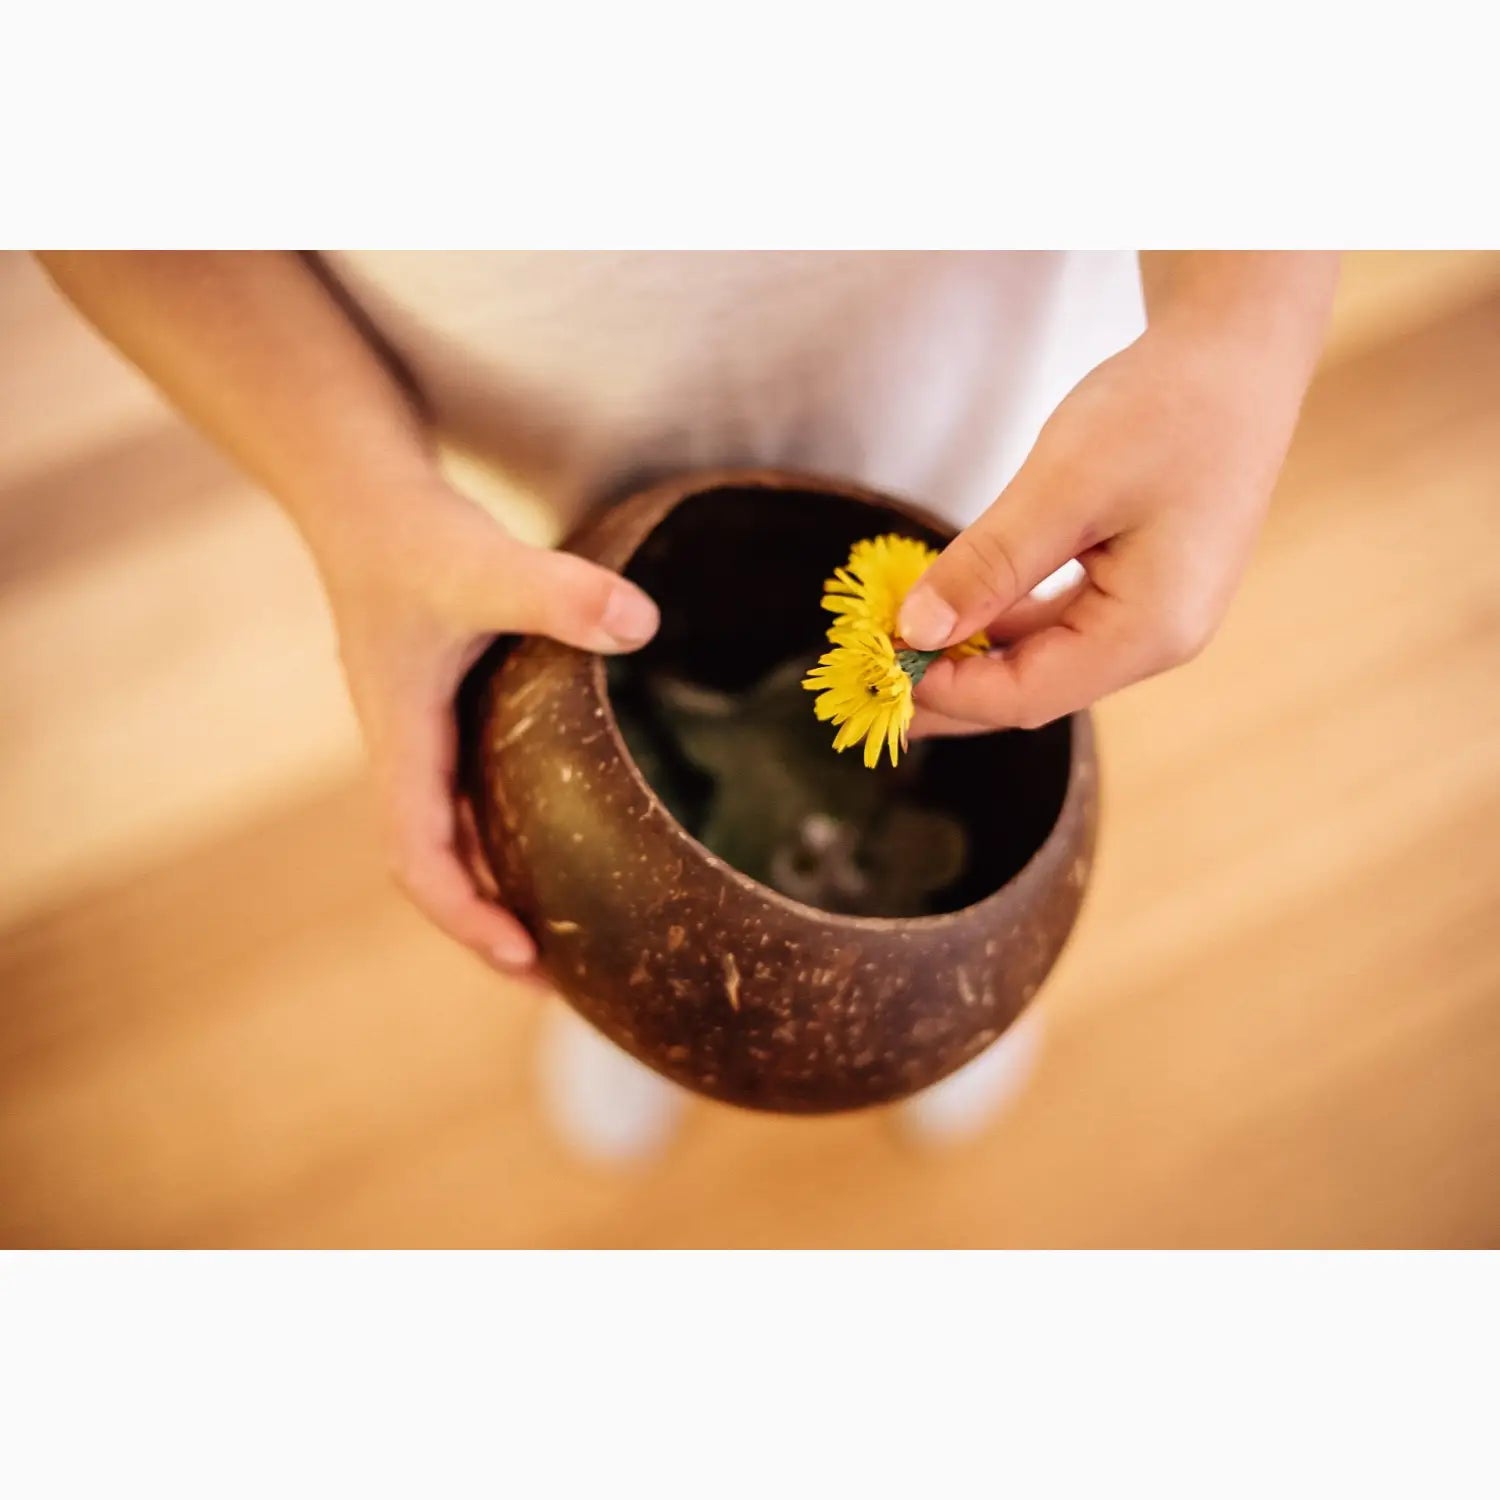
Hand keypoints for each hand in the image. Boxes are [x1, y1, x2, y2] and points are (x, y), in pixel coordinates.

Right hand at [317, 481, 658, 972]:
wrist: (363, 495)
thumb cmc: (412, 533)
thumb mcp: (485, 563)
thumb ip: (559, 592)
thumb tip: (643, 625)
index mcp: (405, 742)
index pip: (421, 860)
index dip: (467, 917)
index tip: (526, 961)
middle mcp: (409, 751)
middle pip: (438, 868)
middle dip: (489, 927)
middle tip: (561, 978)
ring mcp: (424, 736)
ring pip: (454, 837)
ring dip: (498, 886)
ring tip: (566, 928)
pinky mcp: (445, 711)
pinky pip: (470, 796)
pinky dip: (506, 833)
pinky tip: (560, 833)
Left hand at [900, 318, 1316, 735]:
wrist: (1235, 356)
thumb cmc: (1162, 409)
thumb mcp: (1062, 486)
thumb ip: (986, 567)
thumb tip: (914, 633)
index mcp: (1150, 632)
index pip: (1026, 695)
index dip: (945, 690)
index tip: (875, 665)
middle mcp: (1156, 642)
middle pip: (1031, 693)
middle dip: (948, 690)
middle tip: (866, 685)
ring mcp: (1150, 621)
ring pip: (1038, 663)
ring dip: (967, 658)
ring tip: (894, 650)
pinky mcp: (1135, 593)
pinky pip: (1054, 630)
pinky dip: (997, 626)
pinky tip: (948, 614)